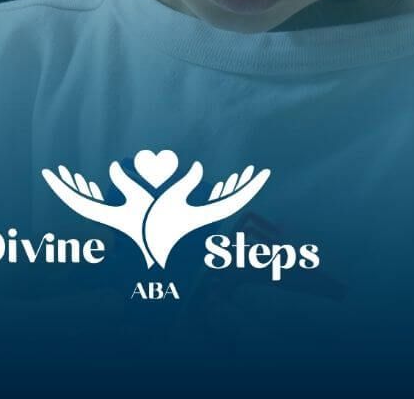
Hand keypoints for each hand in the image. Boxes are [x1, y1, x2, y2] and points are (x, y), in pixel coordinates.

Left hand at [41, 160, 156, 266]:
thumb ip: (125, 182)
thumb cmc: (149, 230)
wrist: (157, 257)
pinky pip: (96, 208)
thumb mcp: (138, 202)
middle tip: (56, 170)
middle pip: (75, 199)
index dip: (59, 185)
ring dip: (79, 188)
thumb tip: (114, 166)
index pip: (73, 198)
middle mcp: (96, 222)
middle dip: (67, 184)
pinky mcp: (110, 226)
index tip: (47, 173)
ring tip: (71, 175)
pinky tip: (92, 187)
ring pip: (85, 203)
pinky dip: (92, 196)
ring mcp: (102, 224)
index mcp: (98, 218)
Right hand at [144, 161, 270, 267]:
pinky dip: (222, 193)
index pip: (239, 199)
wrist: (149, 247)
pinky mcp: (198, 219)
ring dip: (235, 187)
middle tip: (261, 171)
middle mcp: (211, 218)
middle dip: (248, 185)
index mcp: (210, 214)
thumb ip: (187, 182)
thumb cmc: (157, 223)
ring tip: (246, 174)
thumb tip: (199, 166)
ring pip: (227, 202)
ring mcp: (205, 219)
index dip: (252, 185)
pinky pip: (216, 205)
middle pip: (237, 200)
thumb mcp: (171, 198)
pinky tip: (225, 185)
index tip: (264, 173)